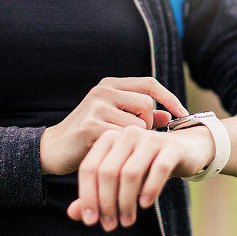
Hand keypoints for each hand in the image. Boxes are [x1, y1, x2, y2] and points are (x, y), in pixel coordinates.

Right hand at [40, 77, 187, 176]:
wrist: (53, 149)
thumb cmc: (89, 135)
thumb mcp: (116, 120)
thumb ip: (142, 116)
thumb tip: (169, 115)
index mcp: (111, 84)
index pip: (150, 84)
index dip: (169, 98)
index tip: (183, 113)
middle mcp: (104, 90)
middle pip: (147, 104)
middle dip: (147, 124)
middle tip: (133, 137)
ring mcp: (97, 106)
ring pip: (138, 124)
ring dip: (134, 140)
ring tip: (117, 145)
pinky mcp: (92, 126)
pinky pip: (125, 138)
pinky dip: (123, 149)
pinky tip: (110, 152)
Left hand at [66, 123, 215, 230]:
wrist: (186, 150)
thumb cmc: (147, 166)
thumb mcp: (121, 180)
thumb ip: (96, 194)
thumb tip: (73, 214)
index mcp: (109, 138)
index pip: (89, 168)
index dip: (87, 196)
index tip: (90, 221)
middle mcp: (127, 134)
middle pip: (108, 172)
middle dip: (106, 203)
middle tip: (110, 225)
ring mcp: (150, 138)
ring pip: (130, 173)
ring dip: (126, 202)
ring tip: (126, 221)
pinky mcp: (171, 147)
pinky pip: (158, 169)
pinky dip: (150, 189)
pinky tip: (145, 204)